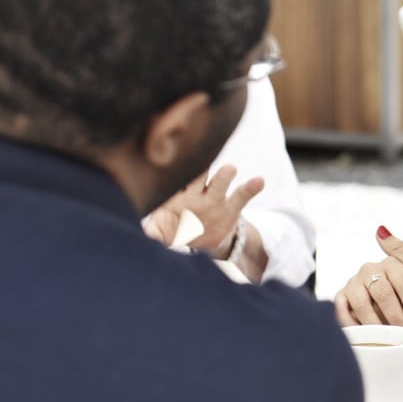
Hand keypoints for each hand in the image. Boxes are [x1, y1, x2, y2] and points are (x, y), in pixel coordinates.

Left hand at [143, 164, 264, 255]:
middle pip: (197, 177)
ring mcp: (215, 199)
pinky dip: (251, 188)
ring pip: (219, 183)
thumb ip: (153, 233)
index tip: (168, 165)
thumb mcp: (162, 231)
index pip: (173, 181)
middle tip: (200, 161)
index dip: (171, 174)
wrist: (199, 240)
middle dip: (199, 170)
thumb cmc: (175, 231)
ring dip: (223, 176)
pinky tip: (259, 181)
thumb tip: (143, 238)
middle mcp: (196, 192)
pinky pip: (241, 196)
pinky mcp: (231, 208)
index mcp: (175, 196)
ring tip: (230, 169)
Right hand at [334, 226, 402, 327]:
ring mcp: (354, 282)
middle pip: (384, 293)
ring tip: (387, 339)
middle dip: (396, 317)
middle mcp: (371, 268)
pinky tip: (365, 337)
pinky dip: (353, 324)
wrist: (391, 307)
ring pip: (363, 303)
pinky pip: (342, 310)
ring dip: (376, 323)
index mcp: (393, 262)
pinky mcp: (340, 296)